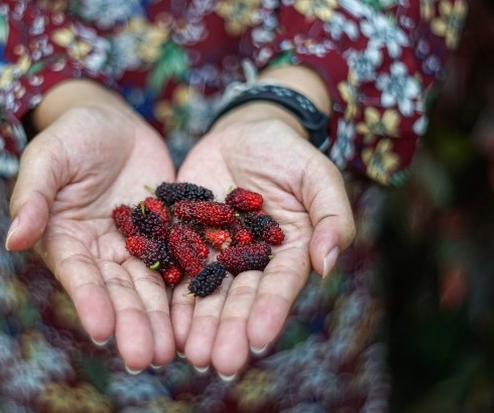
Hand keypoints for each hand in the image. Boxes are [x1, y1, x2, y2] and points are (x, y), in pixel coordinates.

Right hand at [5, 80, 176, 369]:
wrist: (112, 121)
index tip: (103, 332)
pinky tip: (201, 315)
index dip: (90, 302)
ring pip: (148, 287)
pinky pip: (179, 262)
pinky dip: (187, 289)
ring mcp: (133, 247)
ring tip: (173, 352)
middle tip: (148, 358)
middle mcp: (99, 252)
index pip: (78, 275)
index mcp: (65, 240)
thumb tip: (14, 239)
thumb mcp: (49, 157)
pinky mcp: (165, 235)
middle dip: (131, 325)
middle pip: (117, 292)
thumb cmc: (71, 135)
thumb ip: (33, 196)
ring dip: (159, 320)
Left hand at [171, 69, 355, 377]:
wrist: (246, 131)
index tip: (257, 340)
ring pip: (205, 291)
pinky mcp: (185, 236)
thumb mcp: (318, 176)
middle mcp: (250, 260)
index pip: (279, 286)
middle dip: (228, 330)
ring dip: (198, 324)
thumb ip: (332, 216)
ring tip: (189, 352)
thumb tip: (328, 263)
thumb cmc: (290, 152)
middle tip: (217, 362)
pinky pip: (175, 266)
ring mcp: (216, 250)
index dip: (269, 312)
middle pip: (239, 298)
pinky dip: (169, 293)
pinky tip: (162, 318)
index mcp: (287, 252)